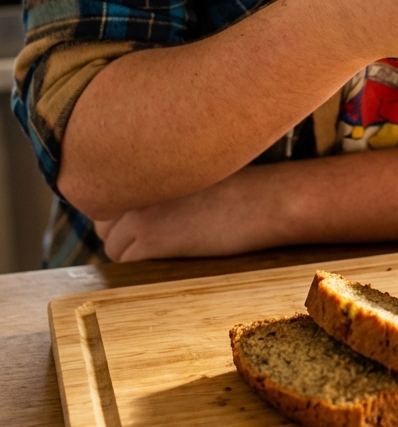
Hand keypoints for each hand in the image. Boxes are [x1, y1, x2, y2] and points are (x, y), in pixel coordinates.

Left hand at [94, 168, 273, 261]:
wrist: (265, 201)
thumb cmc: (239, 186)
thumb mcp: (191, 172)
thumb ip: (158, 181)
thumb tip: (128, 210)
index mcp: (145, 162)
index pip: (107, 195)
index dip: (122, 213)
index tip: (142, 220)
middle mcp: (135, 183)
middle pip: (103, 223)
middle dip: (121, 233)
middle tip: (154, 237)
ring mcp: (140, 209)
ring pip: (112, 246)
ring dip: (131, 250)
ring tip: (166, 247)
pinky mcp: (151, 237)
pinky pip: (125, 261)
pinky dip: (140, 265)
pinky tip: (169, 255)